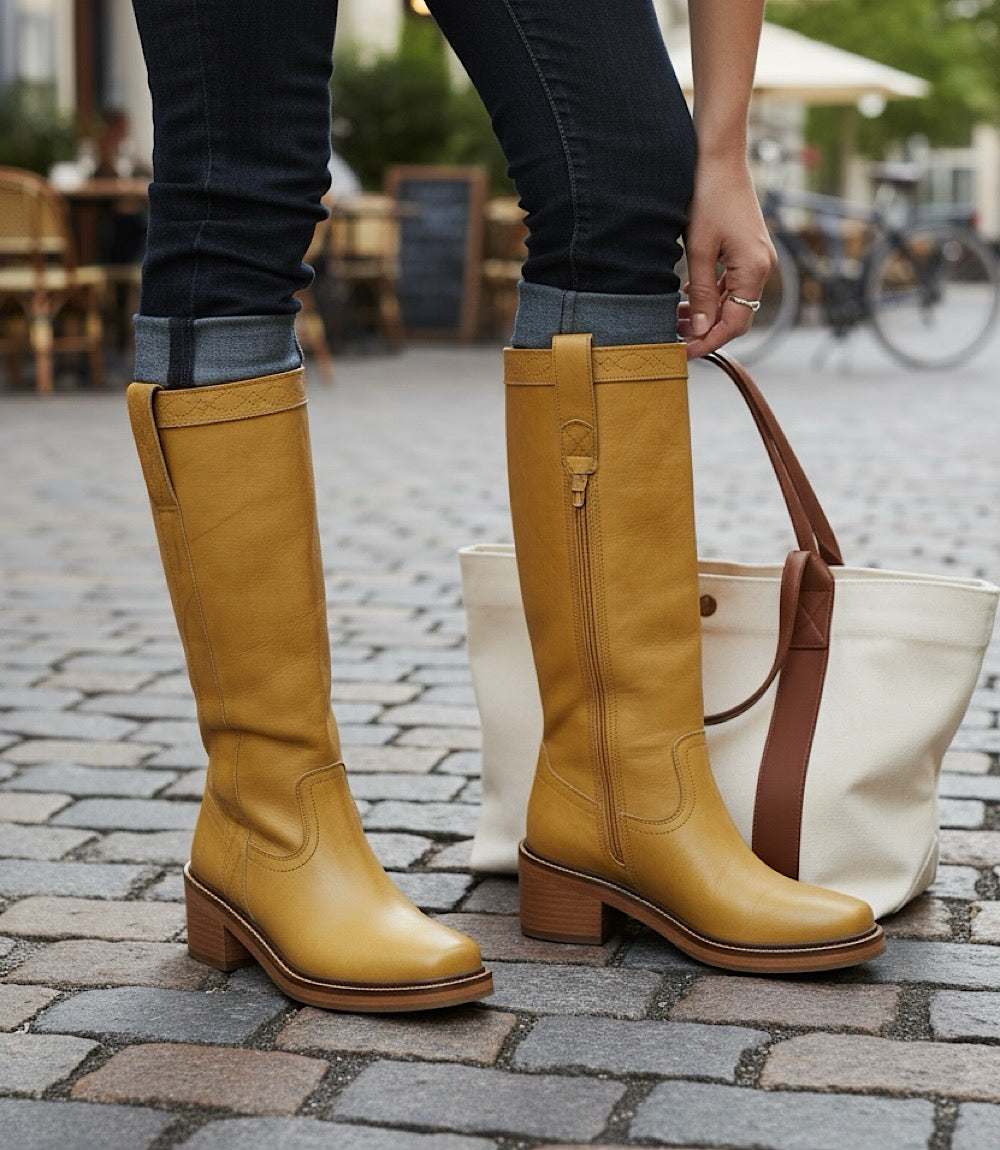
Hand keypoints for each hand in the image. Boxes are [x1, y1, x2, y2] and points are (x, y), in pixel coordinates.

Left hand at [679, 156, 775, 357]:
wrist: (719, 158)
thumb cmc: (709, 197)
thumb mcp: (700, 250)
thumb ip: (703, 293)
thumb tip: (702, 330)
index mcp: (755, 269)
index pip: (735, 323)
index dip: (709, 342)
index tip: (684, 353)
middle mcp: (762, 266)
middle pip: (737, 316)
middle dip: (707, 330)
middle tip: (675, 339)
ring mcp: (757, 258)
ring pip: (733, 301)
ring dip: (707, 313)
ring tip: (676, 319)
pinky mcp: (748, 251)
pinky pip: (732, 284)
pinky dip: (712, 295)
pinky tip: (689, 296)